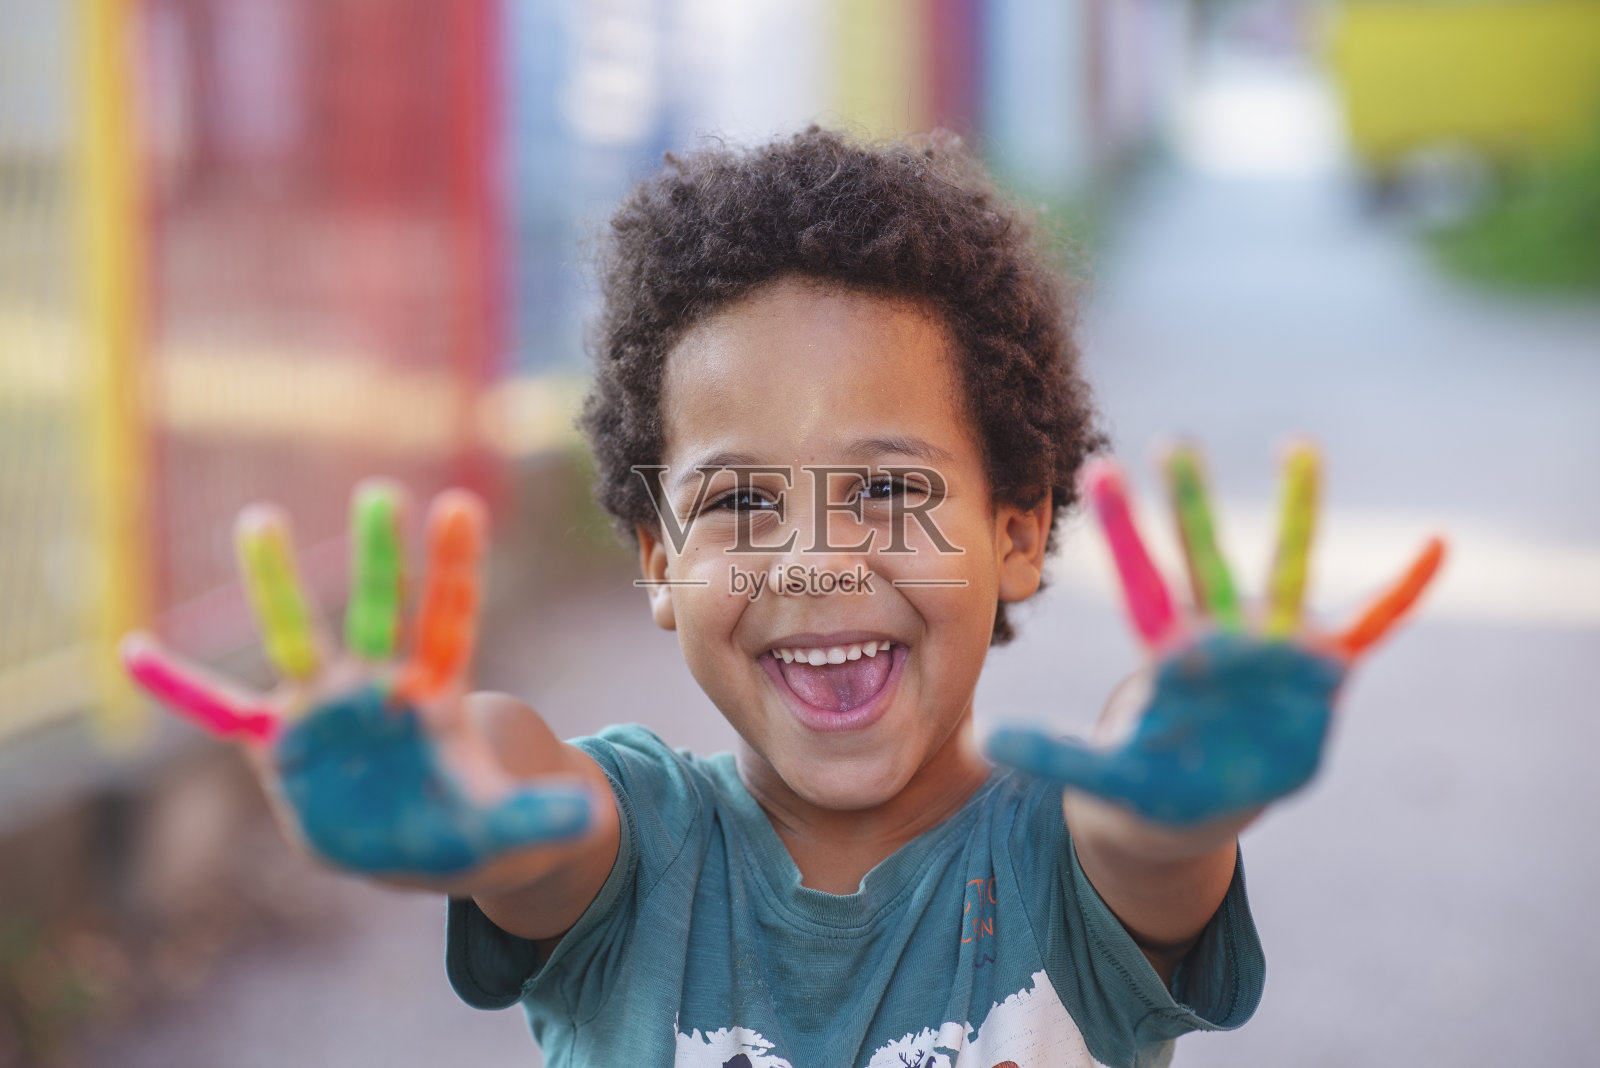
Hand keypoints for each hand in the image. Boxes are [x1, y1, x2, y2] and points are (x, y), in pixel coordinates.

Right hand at [121, 482, 592, 878]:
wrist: (408, 842)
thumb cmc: (460, 823)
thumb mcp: (507, 829)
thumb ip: (542, 818)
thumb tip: (587, 817)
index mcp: (436, 695)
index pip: (449, 620)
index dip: (454, 569)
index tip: (460, 506)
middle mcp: (377, 687)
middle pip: (378, 613)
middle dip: (378, 560)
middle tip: (380, 494)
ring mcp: (324, 710)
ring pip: (296, 638)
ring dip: (275, 587)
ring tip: (258, 520)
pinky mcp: (279, 747)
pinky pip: (218, 713)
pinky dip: (179, 689)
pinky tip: (133, 654)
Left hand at [987, 442, 1444, 825]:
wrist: (1205, 799)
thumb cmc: (1151, 780)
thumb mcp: (1101, 775)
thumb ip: (1050, 754)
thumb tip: (979, 742)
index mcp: (1168, 655)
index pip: (1142, 583)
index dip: (1123, 532)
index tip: (1098, 471)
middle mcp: (1220, 638)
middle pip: (1204, 561)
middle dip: (1191, 507)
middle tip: (1175, 442)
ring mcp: (1272, 650)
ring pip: (1287, 571)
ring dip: (1297, 514)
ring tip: (1298, 447)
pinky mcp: (1318, 674)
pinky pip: (1369, 625)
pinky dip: (1400, 592)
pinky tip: (1434, 546)